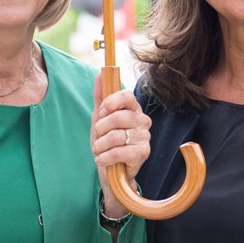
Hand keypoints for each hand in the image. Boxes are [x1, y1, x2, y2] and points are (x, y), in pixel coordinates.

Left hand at [91, 73, 150, 218]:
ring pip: (116, 136)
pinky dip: (105, 157)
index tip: (101, 112)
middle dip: (101, 129)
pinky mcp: (144, 153)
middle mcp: (142, 121)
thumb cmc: (107, 141)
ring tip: (99, 150)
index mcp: (133, 109)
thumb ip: (101, 96)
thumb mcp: (100, 118)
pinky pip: (119, 152)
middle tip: (98, 136)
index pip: (126, 96)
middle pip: (119, 117)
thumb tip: (100, 74)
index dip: (111, 102)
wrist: (110, 169)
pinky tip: (102, 159)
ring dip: (100, 145)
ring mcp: (145, 137)